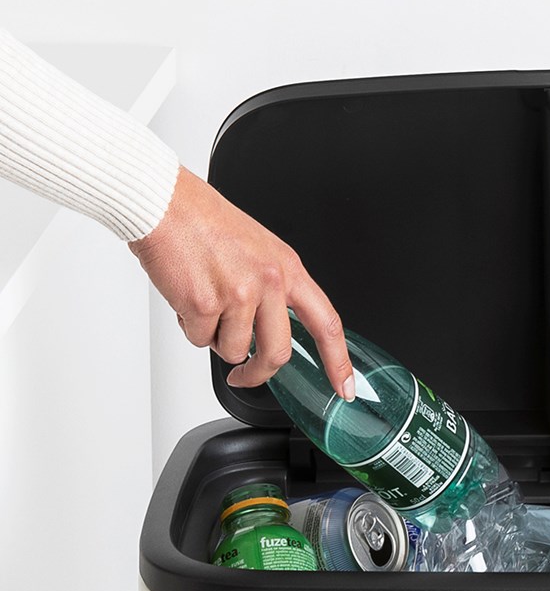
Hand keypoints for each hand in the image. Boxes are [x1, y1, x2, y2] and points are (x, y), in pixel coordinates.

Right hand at [128, 166, 354, 399]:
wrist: (164, 203)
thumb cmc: (203, 221)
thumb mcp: (259, 249)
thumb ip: (273, 287)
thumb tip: (271, 328)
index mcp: (287, 268)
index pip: (326, 324)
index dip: (338, 362)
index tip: (344, 387)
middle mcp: (269, 282)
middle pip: (277, 353)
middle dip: (258, 372)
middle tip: (244, 375)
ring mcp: (239, 295)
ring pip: (233, 350)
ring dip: (215, 338)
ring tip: (204, 304)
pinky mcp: (205, 304)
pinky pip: (199, 339)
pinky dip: (189, 325)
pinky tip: (186, 296)